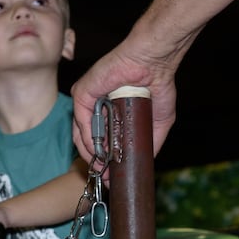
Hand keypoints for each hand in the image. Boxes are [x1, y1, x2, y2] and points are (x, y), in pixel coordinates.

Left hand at [70, 37, 178, 164]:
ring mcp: (86, 100)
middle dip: (95, 160)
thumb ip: (149, 142)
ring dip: (90, 152)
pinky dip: (87, 137)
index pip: (98, 140)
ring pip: (80, 132)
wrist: (154, 63)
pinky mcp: (82, 93)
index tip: (109, 176)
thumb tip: (144, 163)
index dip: (103, 159)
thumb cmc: (158, 86)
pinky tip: (97, 149)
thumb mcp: (158, 122)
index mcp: (109, 113)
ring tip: (101, 166)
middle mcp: (94, 107)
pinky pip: (81, 120)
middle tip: (104, 175)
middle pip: (86, 139)